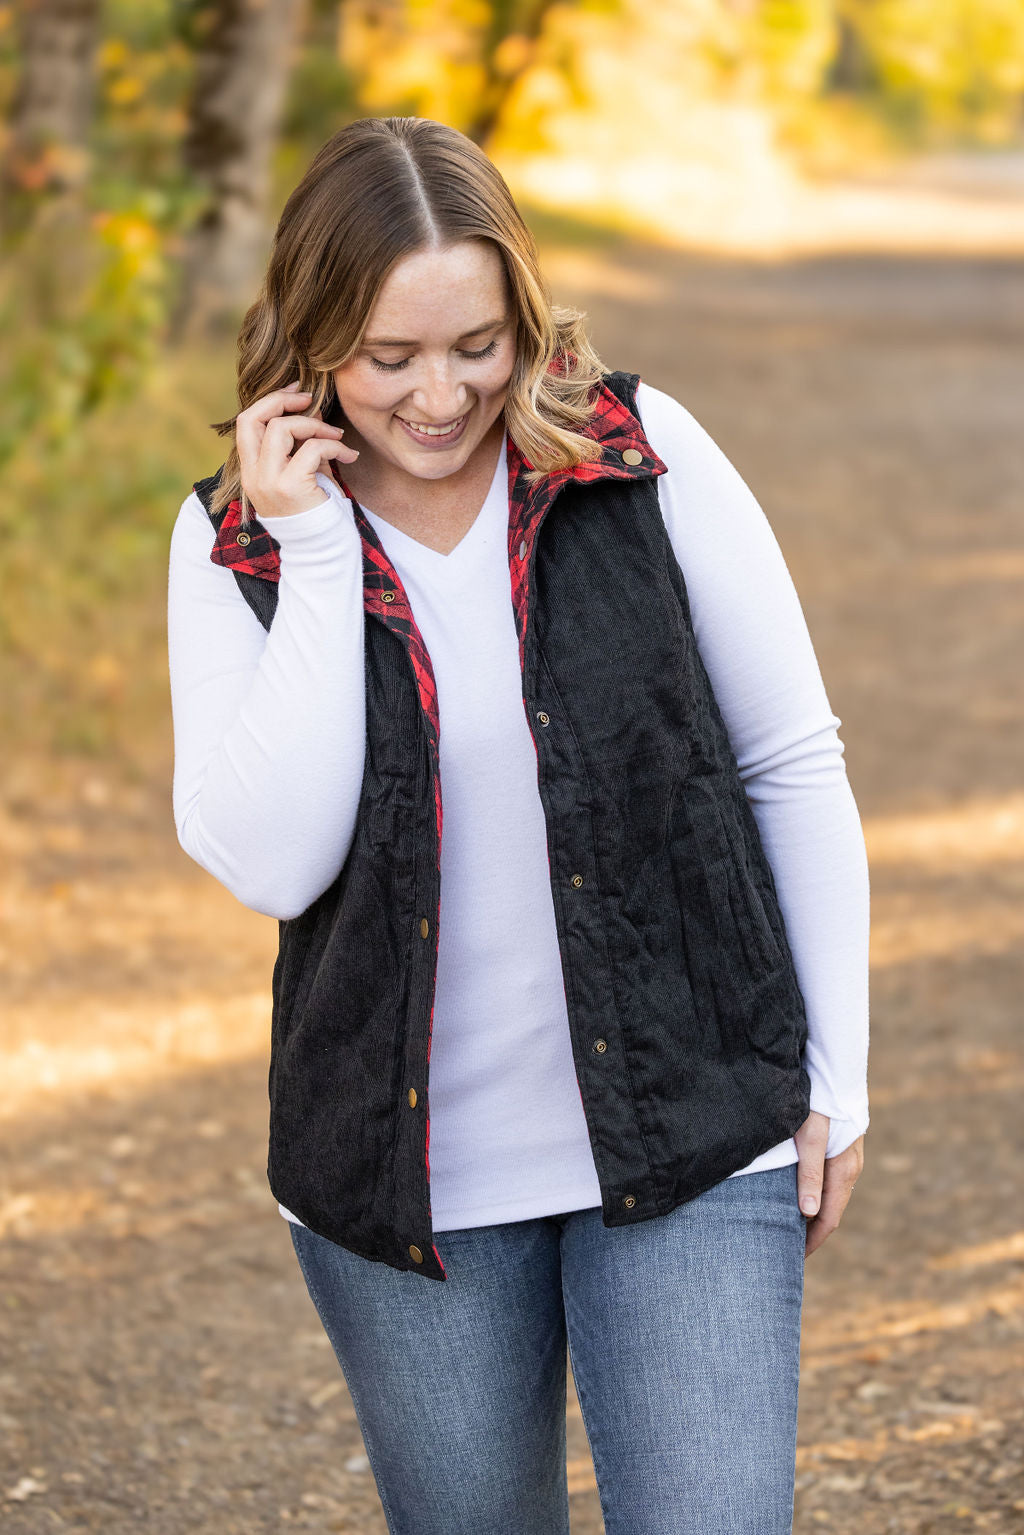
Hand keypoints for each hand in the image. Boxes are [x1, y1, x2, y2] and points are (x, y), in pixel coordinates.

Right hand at [235, 379, 360, 518]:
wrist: (322, 553)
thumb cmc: (316, 515)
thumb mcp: (305, 475)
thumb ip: (302, 445)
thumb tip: (311, 411)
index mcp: (251, 472)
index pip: (245, 423)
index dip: (269, 401)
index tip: (295, 393)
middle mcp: (253, 476)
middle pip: (253, 418)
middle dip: (282, 400)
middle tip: (310, 400)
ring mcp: (268, 482)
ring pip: (281, 428)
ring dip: (314, 425)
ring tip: (336, 436)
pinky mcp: (290, 488)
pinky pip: (312, 449)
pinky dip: (334, 446)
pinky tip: (349, 455)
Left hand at [793, 1110, 864, 1256]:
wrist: (836, 1069)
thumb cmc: (817, 1102)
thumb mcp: (808, 1137)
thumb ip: (808, 1174)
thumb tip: (809, 1214)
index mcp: (843, 1171)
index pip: (828, 1219)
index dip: (811, 1242)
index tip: (792, 1260)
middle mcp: (851, 1168)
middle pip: (831, 1210)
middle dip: (812, 1232)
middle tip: (787, 1249)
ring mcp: (849, 1157)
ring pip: (832, 1196)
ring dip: (814, 1214)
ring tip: (790, 1226)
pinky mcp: (843, 1147)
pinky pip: (831, 1180)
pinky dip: (817, 1195)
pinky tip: (801, 1194)